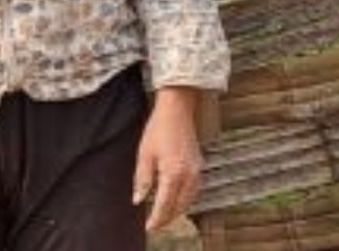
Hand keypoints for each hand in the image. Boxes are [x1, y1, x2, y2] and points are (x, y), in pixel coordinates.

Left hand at [132, 87, 204, 231]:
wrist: (176, 111)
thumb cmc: (158, 129)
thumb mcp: (144, 154)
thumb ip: (142, 179)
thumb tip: (138, 200)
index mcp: (173, 173)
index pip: (165, 205)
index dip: (156, 219)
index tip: (149, 227)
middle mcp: (189, 176)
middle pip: (179, 208)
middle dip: (167, 219)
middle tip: (154, 225)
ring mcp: (197, 172)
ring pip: (188, 202)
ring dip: (176, 211)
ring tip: (163, 216)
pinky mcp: (199, 167)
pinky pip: (193, 192)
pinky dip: (184, 201)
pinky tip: (175, 201)